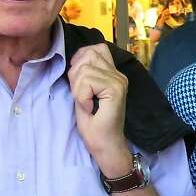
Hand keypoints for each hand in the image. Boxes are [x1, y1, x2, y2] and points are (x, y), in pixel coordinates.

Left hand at [68, 44, 131, 174]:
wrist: (106, 146)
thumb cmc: (94, 124)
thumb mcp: (83, 93)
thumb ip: (83, 74)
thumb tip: (77, 57)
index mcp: (113, 73)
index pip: (94, 49)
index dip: (80, 62)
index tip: (81, 85)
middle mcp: (119, 74)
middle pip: (87, 55)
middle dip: (75, 75)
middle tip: (82, 96)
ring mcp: (119, 81)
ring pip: (84, 69)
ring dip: (77, 88)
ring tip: (86, 103)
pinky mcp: (116, 90)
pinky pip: (87, 81)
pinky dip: (81, 95)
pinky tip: (89, 107)